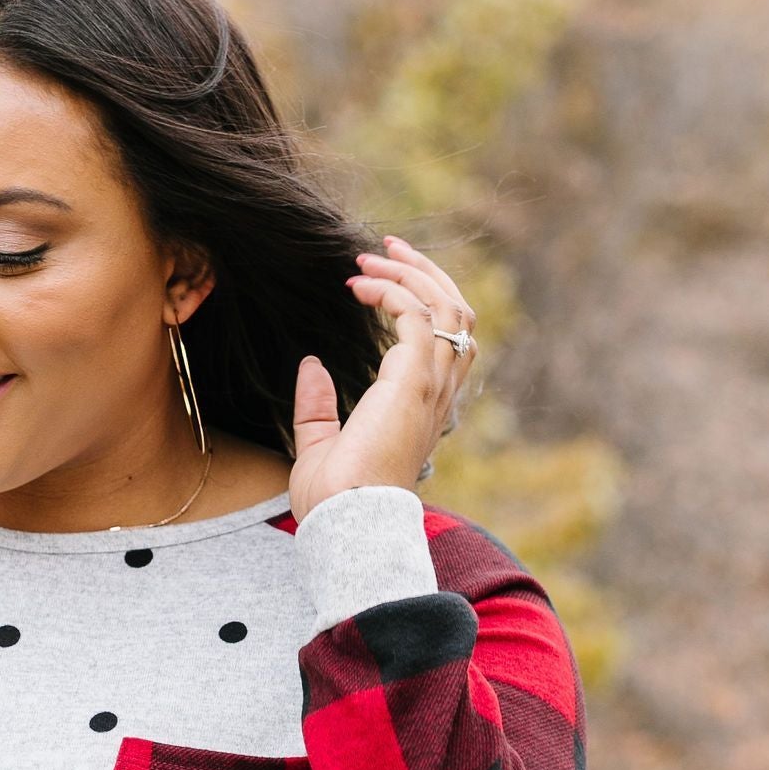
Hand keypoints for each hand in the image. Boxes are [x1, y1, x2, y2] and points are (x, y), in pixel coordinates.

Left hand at [289, 236, 477, 522]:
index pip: (446, 343)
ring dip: (412, 272)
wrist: (347, 521)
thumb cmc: (335, 501)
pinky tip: (358, 286)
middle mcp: (437, 394)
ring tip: (373, 256)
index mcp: (422, 409)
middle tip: (386, 248)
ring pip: (448, 306)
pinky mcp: (415, 381)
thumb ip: (317, 406)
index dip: (419, 302)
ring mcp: (431, 386)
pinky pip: (418, 316)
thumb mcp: (318, 446)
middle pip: (457, 314)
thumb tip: (311, 364)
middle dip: (425, 273)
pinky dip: (392, 291)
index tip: (375, 280)